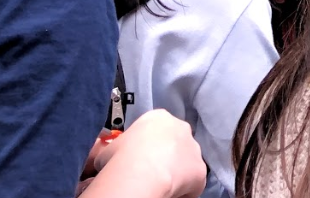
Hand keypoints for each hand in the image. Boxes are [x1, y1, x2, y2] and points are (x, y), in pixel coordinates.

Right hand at [78, 109, 205, 197]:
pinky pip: (192, 184)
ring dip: (176, 174)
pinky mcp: (201, 171)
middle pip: (175, 145)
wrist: (140, 171)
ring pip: (186, 164)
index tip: (140, 160)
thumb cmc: (120, 155)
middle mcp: (181, 129)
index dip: (148, 147)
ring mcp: (194, 149)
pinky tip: (168, 194)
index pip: (156, 131)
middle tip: (150, 173)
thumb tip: (111, 158)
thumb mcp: (109, 148)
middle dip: (166, 158)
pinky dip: (182, 191)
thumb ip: (117, 148)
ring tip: (159, 185)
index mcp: (159, 119)